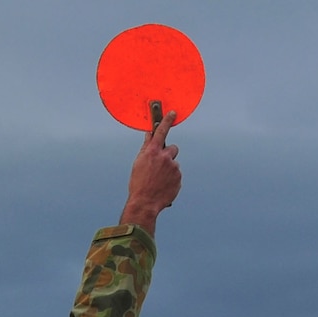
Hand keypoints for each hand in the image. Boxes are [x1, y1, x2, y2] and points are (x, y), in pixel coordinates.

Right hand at [119, 111, 181, 234]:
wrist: (145, 203)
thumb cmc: (138, 184)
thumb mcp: (138, 164)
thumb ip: (146, 148)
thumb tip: (149, 135)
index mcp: (152, 152)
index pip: (161, 131)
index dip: (166, 120)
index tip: (172, 113)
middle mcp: (165, 157)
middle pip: (172, 148)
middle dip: (167, 155)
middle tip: (159, 166)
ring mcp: (174, 168)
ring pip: (173, 163)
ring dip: (168, 169)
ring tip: (158, 181)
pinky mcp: (179, 178)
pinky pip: (176, 175)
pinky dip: (171, 179)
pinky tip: (162, 186)